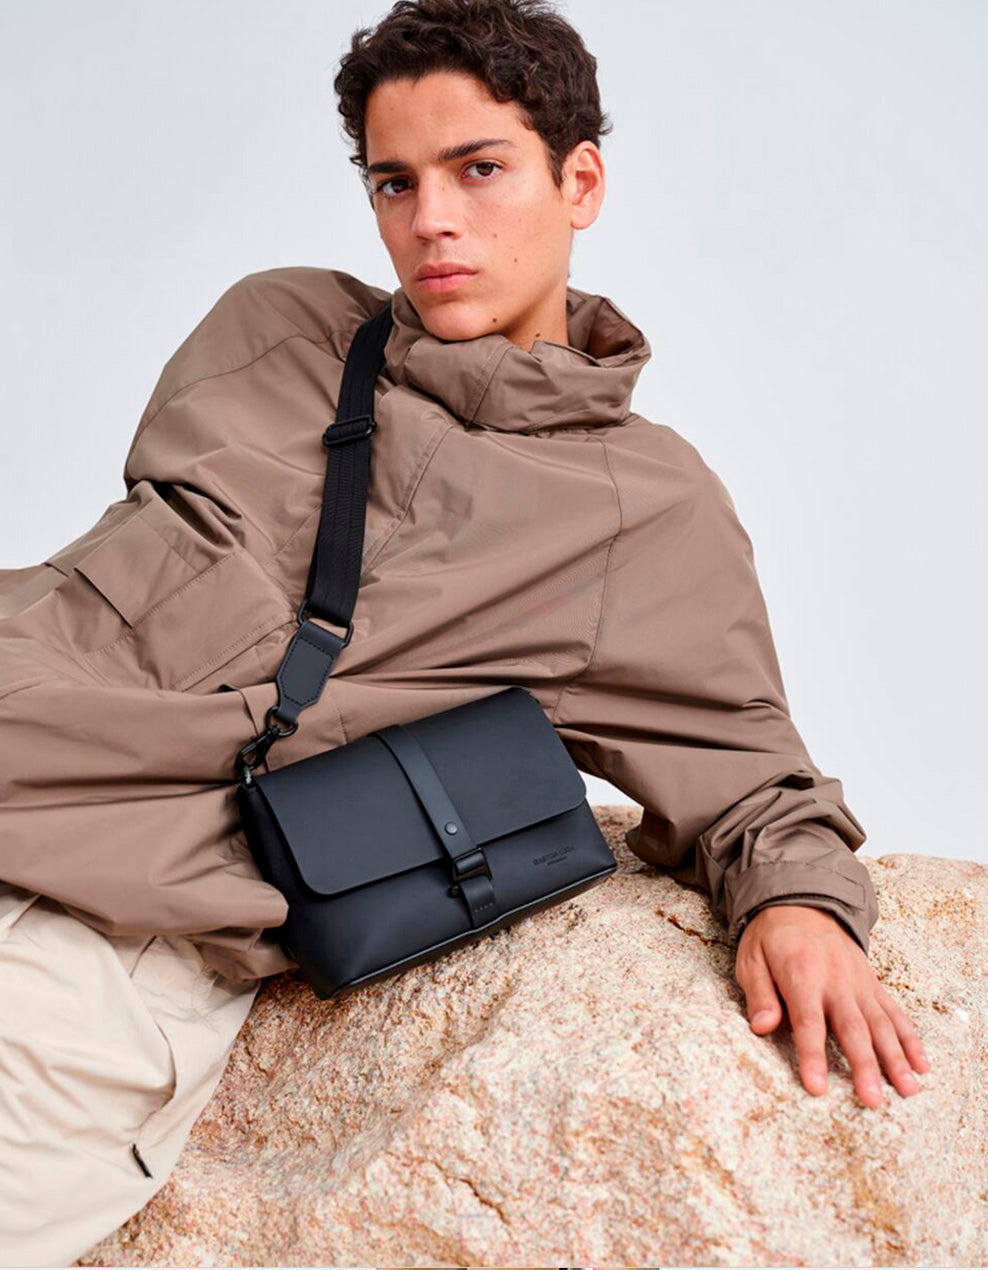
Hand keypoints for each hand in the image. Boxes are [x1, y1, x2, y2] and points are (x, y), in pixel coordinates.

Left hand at [734, 904, 930, 1106]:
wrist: (801, 901)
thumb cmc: (772, 938)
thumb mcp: (752, 959)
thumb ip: (759, 994)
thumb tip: (762, 1027)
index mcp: (802, 976)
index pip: (808, 1022)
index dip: (813, 1056)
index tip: (818, 1088)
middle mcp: (836, 981)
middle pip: (853, 1028)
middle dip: (864, 1065)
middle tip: (873, 1100)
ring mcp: (859, 982)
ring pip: (880, 1024)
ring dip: (895, 1058)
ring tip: (908, 1090)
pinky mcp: (872, 983)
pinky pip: (894, 1012)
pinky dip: (909, 1038)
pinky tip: (921, 1064)